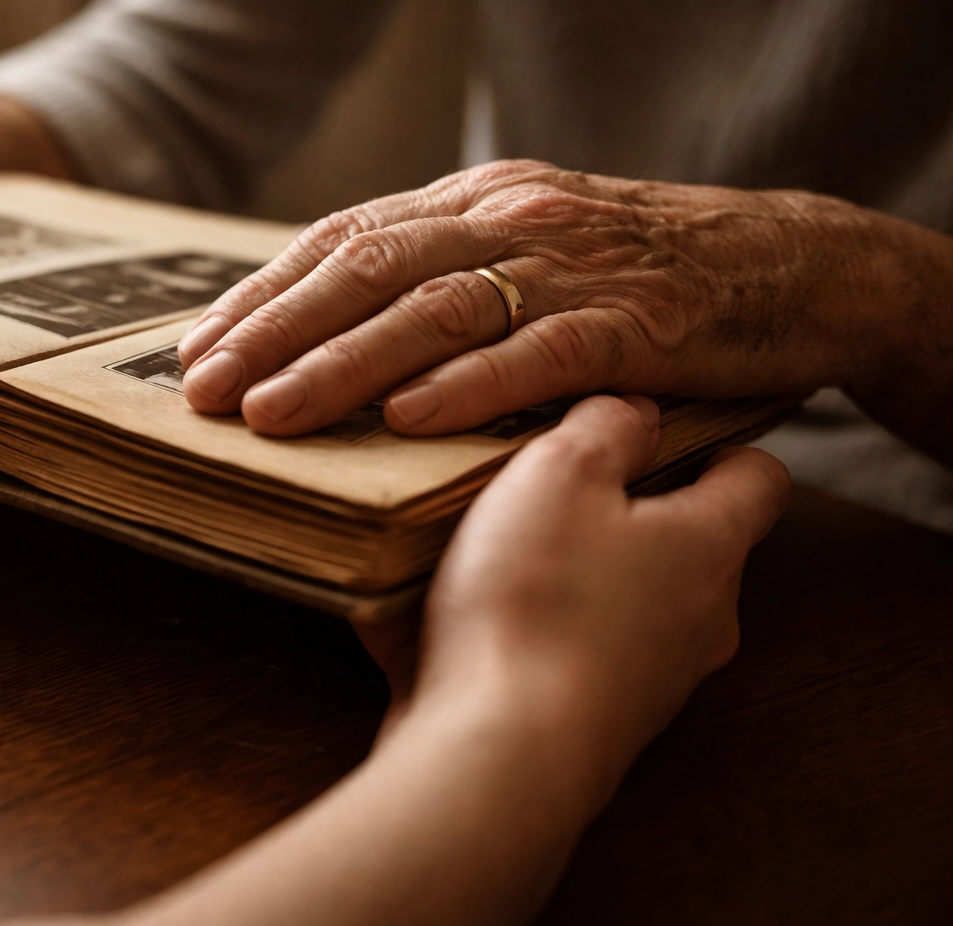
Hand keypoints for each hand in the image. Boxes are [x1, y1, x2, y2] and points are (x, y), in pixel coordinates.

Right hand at [84, 396, 789, 925]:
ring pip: (598, 603)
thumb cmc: (540, 601)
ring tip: (460, 544)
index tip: (662, 422)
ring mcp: (639, 683)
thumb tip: (634, 409)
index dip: (717, 441)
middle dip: (610, 510)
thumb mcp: (559, 472)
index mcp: (707, 548)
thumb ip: (604, 426)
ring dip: (544, 572)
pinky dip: (491, 632)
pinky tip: (409, 612)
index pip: (756, 478)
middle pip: (671, 545)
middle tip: (540, 477)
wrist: (498, 756)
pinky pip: (533, 657)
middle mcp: (692, 621)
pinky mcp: (576, 725)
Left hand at [176, 160, 952, 446]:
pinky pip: (539, 354)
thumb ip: (445, 272)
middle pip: (369, 270)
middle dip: (274, 332)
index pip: (344, 239)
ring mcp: (573, 268)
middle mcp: (512, 219)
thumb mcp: (531, 247)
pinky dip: (467, 387)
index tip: (199, 348)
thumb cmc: (640, 271)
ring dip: (342, 364)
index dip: (264, 294)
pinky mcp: (635, 323)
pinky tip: (406, 419)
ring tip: (272, 414)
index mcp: (477, 199)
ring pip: (435, 311)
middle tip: (204, 390)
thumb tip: (332, 332)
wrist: (790, 264)